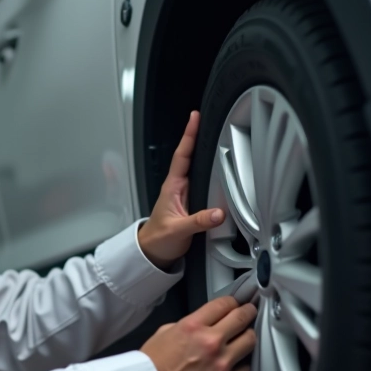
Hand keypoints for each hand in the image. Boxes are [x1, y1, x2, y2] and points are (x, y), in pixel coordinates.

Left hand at [138, 110, 224, 269]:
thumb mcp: (179, 230)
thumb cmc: (159, 240)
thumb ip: (199, 222)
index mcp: (173, 187)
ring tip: (212, 134)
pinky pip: (201, 182)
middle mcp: (178, 187)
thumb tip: (217, 213)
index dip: (189, 135)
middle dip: (197, 136)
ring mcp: (184, 194)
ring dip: (202, 152)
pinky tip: (215, 165)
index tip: (195, 117)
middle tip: (205, 118)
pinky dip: (208, 170)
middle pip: (189, 156)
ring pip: (195, 168)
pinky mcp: (190, 203)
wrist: (153, 253)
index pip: (182, 155)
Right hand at [139, 296, 256, 370]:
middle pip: (242, 319)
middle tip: (249, 313)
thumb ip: (187, 326)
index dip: (233, 302)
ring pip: (250, 343)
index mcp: (193, 327)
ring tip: (246, 338)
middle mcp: (210, 343)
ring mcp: (221, 366)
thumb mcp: (163, 334)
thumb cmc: (150, 370)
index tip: (236, 304)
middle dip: (247, 313)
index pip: (224, 305)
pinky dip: (243, 365)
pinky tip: (239, 363)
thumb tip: (202, 326)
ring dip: (248, 338)